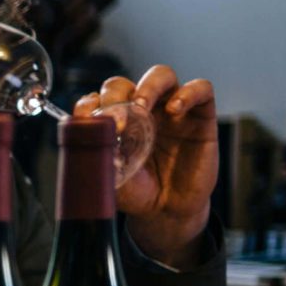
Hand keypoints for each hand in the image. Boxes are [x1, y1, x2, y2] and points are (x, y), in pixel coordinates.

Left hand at [75, 65, 217, 267]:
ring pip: (161, 75)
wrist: (169, 209)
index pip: (97, 99)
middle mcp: (140, 110)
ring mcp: (170, 110)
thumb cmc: (138, 191)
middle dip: (115, 96)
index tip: (85, 119)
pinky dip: (188, 93)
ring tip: (142, 106)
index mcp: (114, 121)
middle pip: (123, 84)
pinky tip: (175, 110)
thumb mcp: (112, 178)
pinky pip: (201, 89)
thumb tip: (89, 138)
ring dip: (148, 86)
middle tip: (115, 120)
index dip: (89, 104)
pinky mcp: (200, 116)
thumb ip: (100, 158)